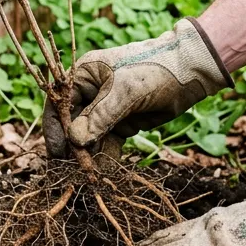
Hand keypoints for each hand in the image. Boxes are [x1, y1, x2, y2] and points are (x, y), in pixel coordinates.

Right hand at [43, 18, 231, 157]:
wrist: (189, 73)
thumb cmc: (154, 70)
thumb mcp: (125, 91)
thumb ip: (100, 116)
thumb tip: (75, 140)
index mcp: (83, 76)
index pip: (60, 105)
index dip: (56, 130)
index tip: (57, 154)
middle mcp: (90, 93)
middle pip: (73, 125)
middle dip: (74, 147)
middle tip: (75, 170)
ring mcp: (106, 110)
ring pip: (90, 137)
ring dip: (89, 156)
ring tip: (89, 175)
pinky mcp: (121, 123)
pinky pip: (108, 143)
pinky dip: (106, 156)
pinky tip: (104, 171)